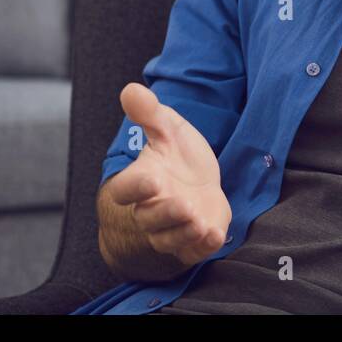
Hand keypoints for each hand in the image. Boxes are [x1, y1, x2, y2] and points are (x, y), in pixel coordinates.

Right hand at [103, 82, 231, 266]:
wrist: (198, 185)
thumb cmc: (176, 157)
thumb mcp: (168, 130)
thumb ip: (150, 113)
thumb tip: (130, 88)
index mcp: (142, 181)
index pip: (125, 189)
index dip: (135, 187)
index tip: (152, 178)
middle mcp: (153, 209)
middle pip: (149, 219)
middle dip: (166, 213)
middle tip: (184, 204)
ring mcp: (173, 229)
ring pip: (169, 239)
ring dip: (184, 233)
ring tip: (199, 221)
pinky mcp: (193, 243)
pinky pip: (193, 252)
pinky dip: (203, 247)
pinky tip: (215, 235)